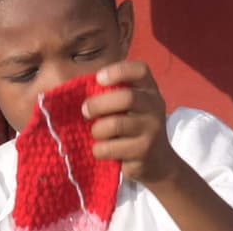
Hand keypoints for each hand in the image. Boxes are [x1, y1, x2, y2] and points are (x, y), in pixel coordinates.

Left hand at [86, 61, 182, 188]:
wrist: (157, 161)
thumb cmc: (133, 128)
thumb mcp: (131, 107)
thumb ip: (113, 94)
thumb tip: (75, 86)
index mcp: (150, 90)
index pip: (141, 70)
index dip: (119, 70)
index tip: (98, 78)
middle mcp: (155, 107)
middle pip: (127, 98)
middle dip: (98, 104)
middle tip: (85, 111)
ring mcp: (152, 130)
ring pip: (115, 125)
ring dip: (97, 130)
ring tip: (96, 134)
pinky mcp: (143, 151)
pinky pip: (110, 148)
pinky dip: (98, 149)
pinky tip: (102, 150)